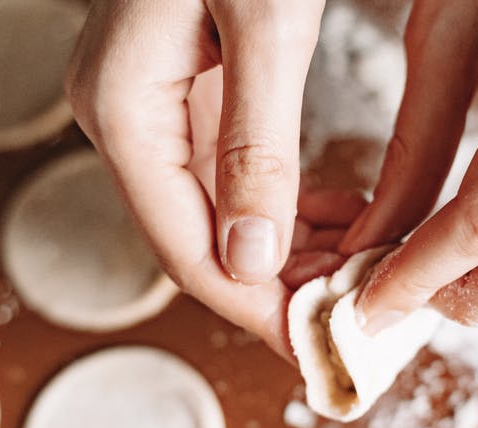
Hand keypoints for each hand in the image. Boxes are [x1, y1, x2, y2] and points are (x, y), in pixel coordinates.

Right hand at [66, 0, 327, 359]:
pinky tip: (334, 216)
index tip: (314, 344)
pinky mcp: (183, 83)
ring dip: (286, 248)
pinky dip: (281, 200)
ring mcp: (149, 101)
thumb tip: (251, 259)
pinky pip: (227, 168)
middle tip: (348, 312)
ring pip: (216, 210)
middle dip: (276, 285)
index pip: (182, 248)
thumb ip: (257, 142)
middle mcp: (123, 114)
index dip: (253, 307)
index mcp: (123, 108)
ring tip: (355, 269)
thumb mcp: (266, 24)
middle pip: (196, 237)